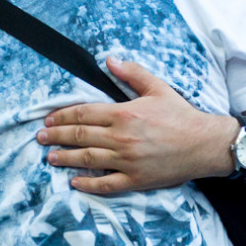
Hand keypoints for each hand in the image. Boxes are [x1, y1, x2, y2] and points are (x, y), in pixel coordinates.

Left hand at [39, 58, 237, 193]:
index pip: (84, 114)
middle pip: (80, 137)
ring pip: (88, 160)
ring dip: (65, 159)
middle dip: (57, 137)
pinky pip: (106, 184)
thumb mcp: (158, 88)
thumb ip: (132, 74)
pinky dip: (88, 184)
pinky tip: (75, 182)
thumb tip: (109, 60)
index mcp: (125, 114)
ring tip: (50, 158)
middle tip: (41, 138)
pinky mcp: (136, 180)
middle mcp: (122, 138)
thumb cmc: (182, 116)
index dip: (63, 116)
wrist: (205, 144)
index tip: (50, 119)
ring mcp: (128, 161)